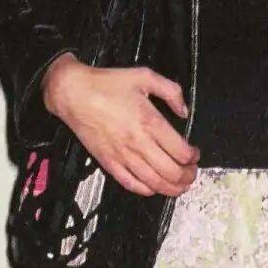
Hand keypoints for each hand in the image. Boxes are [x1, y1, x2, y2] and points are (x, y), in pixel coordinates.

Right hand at [41, 54, 200, 197]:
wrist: (73, 93)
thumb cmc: (107, 84)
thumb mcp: (144, 76)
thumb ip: (171, 91)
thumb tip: (184, 111)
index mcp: (151, 122)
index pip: (181, 152)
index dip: (194, 157)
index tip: (195, 154)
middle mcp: (139, 143)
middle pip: (172, 172)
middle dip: (188, 176)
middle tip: (192, 173)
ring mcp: (123, 156)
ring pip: (154, 183)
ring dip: (172, 188)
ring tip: (180, 185)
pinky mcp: (108, 163)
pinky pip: (131, 184)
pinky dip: (147, 190)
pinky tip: (154, 187)